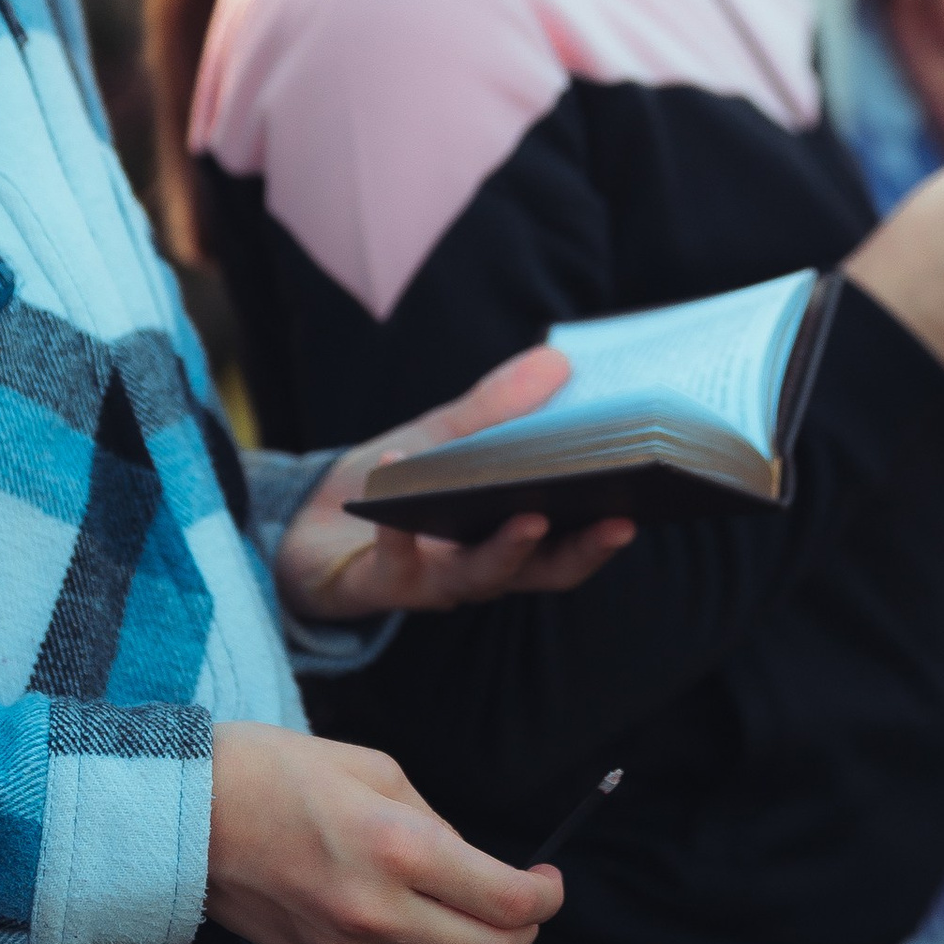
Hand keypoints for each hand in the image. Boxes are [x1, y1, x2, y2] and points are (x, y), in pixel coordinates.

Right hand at [206, 726, 560, 943]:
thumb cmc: (279, 773)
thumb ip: (435, 825)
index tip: (548, 881)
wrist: (188, 817)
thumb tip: (473, 867)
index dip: (546, 896)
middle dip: (522, 933)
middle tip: (522, 902)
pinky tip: (416, 922)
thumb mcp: (375, 771)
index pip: (507, 903)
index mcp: (399, 850)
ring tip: (467, 909)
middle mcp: (379, 912)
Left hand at [276, 349, 635, 621]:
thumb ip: (495, 408)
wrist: (301, 526)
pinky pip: (392, 561)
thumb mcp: (440, 437)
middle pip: (540, 571)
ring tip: (529, 510)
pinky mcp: (376, 584)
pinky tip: (395, 468)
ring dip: (507, 547)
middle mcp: (475, 569)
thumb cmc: (385, 488)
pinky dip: (397, 522)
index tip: (643, 505)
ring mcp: (428, 582)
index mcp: (503, 536)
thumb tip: (556, 359)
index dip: (605, 534)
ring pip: (478, 579)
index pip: (568, 544)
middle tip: (616, 521)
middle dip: (580, 549)